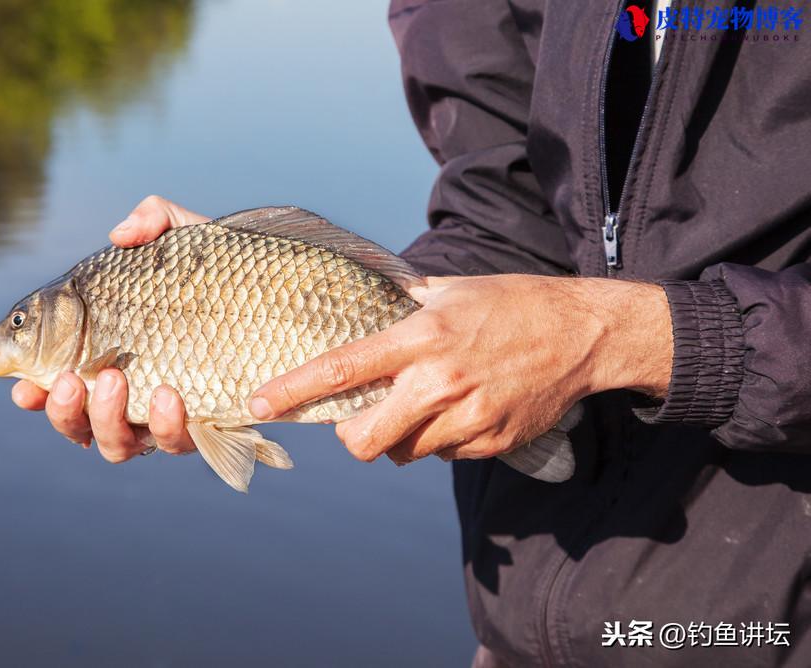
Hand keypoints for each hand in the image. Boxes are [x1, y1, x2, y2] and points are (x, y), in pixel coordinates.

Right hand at [11, 195, 208, 461]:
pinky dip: (167, 425)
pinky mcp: (206, 428)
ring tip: (115, 379)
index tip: (22, 384)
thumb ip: (153, 220)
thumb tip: (119, 235)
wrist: (291, 302)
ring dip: (106, 419)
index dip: (34, 391)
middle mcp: (132, 395)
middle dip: (64, 411)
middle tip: (67, 379)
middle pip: (79, 425)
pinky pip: (178, 444)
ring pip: (119, 445)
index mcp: (110, 355)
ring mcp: (166, 417)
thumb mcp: (189, 237)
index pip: (60, 382)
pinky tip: (170, 396)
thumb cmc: (228, 273)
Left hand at [247, 275, 671, 464]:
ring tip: (424, 405)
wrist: (582, 334)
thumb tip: (361, 298)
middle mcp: (438, 382)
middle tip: (358, 421)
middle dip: (351, 437)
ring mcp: (467, 417)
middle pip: (365, 440)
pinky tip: (461, 410)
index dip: (293, 390)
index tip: (258, 403)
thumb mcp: (450, 290)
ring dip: (400, 438)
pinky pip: (443, 455)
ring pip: (404, 453)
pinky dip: (439, 440)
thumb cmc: (512, 303)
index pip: (342, 368)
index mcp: (421, 338)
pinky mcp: (490, 441)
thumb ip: (402, 303)